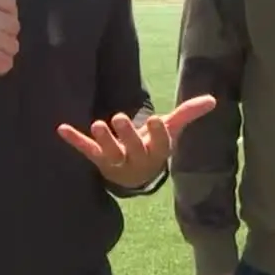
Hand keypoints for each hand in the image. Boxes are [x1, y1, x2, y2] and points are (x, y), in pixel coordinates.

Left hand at [56, 94, 218, 189]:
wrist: (133, 176)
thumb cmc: (152, 146)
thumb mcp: (170, 130)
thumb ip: (188, 114)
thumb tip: (213, 99)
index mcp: (156, 152)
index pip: (159, 143)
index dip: (157, 133)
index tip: (155, 119)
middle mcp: (136, 159)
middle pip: (132, 148)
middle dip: (126, 135)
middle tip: (119, 118)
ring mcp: (115, 160)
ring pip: (109, 153)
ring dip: (103, 140)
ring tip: (97, 124)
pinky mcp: (97, 158)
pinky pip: (86, 150)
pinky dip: (74, 140)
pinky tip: (61, 129)